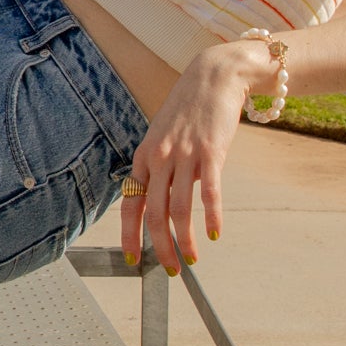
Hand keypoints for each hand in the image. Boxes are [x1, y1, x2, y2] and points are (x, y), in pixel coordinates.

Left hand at [120, 43, 265, 272]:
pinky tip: (215, 234)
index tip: (132, 258)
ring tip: (192, 258)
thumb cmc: (190, 110)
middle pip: (155, 213)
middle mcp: (160, 158)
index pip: (131, 203)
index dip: (130, 234)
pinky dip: (212, 217)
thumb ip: (165, 168)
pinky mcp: (211, 152)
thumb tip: (172, 201)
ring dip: (185, 240)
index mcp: (144, 156)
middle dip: (161, 247)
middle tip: (171, 269)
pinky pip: (209, 192)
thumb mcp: (165, 137)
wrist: (214, 76)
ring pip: (180, 209)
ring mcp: (184, 155)